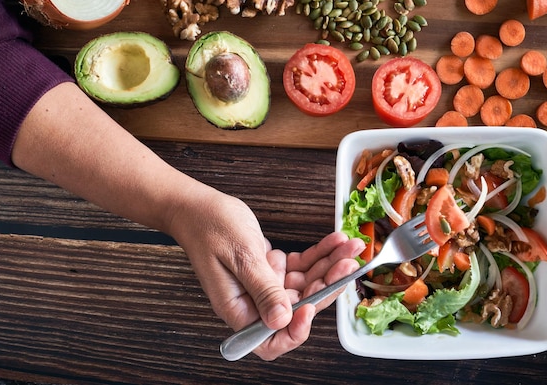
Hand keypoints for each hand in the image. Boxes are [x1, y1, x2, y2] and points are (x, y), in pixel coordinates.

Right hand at [170, 189, 363, 359]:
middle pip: (299, 308)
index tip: (311, 308)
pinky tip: (334, 241)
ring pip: (305, 284)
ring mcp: (264, 285)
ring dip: (330, 266)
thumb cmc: (209, 227)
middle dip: (326, 287)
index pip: (271, 339)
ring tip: (350, 246)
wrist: (197, 206)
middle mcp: (254, 302)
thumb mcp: (240, 257)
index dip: (295, 331)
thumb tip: (282, 321)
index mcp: (239, 308)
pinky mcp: (271, 268)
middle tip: (348, 265)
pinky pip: (301, 266)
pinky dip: (318, 254)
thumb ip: (262, 289)